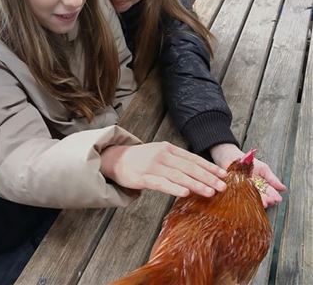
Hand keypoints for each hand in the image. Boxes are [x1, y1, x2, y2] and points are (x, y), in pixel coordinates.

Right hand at [100, 142, 226, 197]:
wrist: (116, 158)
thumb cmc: (142, 159)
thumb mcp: (161, 153)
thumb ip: (177, 161)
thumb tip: (200, 172)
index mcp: (169, 148)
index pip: (193, 158)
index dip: (209, 167)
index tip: (223, 174)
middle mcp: (162, 155)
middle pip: (189, 167)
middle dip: (208, 177)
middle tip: (223, 186)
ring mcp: (152, 166)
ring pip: (178, 176)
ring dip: (196, 184)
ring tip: (210, 192)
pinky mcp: (142, 177)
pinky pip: (161, 183)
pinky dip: (174, 188)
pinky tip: (185, 192)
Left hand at [210, 143, 286, 207]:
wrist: (231, 156)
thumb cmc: (248, 162)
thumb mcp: (263, 169)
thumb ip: (272, 179)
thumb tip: (283, 188)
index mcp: (261, 186)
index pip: (268, 192)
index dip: (273, 195)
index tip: (277, 199)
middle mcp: (253, 190)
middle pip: (260, 196)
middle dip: (266, 199)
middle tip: (270, 201)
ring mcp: (243, 190)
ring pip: (251, 197)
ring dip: (257, 201)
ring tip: (262, 203)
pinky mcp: (233, 189)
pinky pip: (238, 195)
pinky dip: (242, 197)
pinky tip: (247, 200)